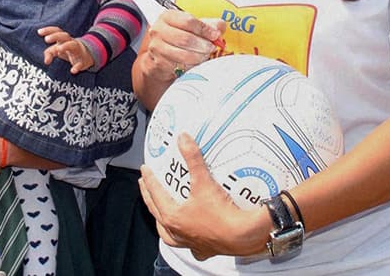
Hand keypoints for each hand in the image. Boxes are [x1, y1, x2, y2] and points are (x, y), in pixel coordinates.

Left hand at [38, 26, 94, 73]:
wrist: (87, 56)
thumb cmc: (69, 51)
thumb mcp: (58, 50)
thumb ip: (49, 53)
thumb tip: (46, 62)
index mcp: (64, 39)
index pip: (56, 31)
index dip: (48, 30)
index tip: (39, 32)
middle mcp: (71, 42)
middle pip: (64, 36)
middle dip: (55, 36)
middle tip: (46, 39)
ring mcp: (77, 51)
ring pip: (73, 45)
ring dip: (66, 46)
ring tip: (58, 50)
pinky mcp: (82, 61)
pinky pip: (80, 63)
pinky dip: (77, 66)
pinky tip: (73, 71)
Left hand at [138, 133, 267, 259]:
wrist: (245, 237)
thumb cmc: (222, 213)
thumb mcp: (203, 181)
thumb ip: (192, 158)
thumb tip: (183, 139)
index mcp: (172, 216)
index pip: (155, 193)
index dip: (149, 180)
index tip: (145, 170)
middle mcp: (177, 232)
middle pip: (157, 212)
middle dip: (149, 197)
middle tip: (146, 186)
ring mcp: (190, 243)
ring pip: (168, 234)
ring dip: (163, 221)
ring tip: (161, 213)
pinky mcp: (204, 249)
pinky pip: (190, 246)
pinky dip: (187, 240)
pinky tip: (190, 236)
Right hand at [141, 10, 224, 78]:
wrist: (160, 55)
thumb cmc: (177, 38)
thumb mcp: (192, 27)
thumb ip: (208, 24)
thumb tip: (220, 26)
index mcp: (167, 16)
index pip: (188, 21)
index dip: (205, 29)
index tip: (215, 35)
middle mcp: (159, 30)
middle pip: (186, 38)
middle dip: (203, 45)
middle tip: (212, 47)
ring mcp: (157, 47)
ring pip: (183, 54)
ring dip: (199, 56)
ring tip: (205, 55)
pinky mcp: (158, 62)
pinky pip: (179, 65)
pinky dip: (191, 65)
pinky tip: (195, 62)